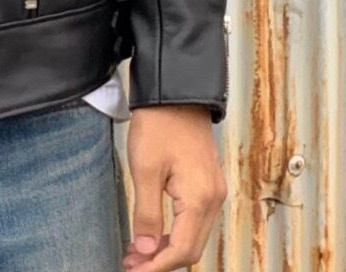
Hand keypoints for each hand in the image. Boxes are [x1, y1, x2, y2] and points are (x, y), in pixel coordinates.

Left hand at [122, 104, 226, 270]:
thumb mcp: (144, 169)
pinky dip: (175, 231)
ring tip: (138, 251)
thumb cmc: (160, 124)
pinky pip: (195, 219)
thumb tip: (145, 248)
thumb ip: (146, 213)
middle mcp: (213, 198)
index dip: (157, 266)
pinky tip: (155, 231)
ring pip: (193, 235)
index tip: (135, 271)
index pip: (182, 250)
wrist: (175, 92)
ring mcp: (213, 190)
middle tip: (132, 264)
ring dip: (167, 247)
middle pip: (191, 248)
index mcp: (200, 198)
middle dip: (161, 260)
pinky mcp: (207, 182)